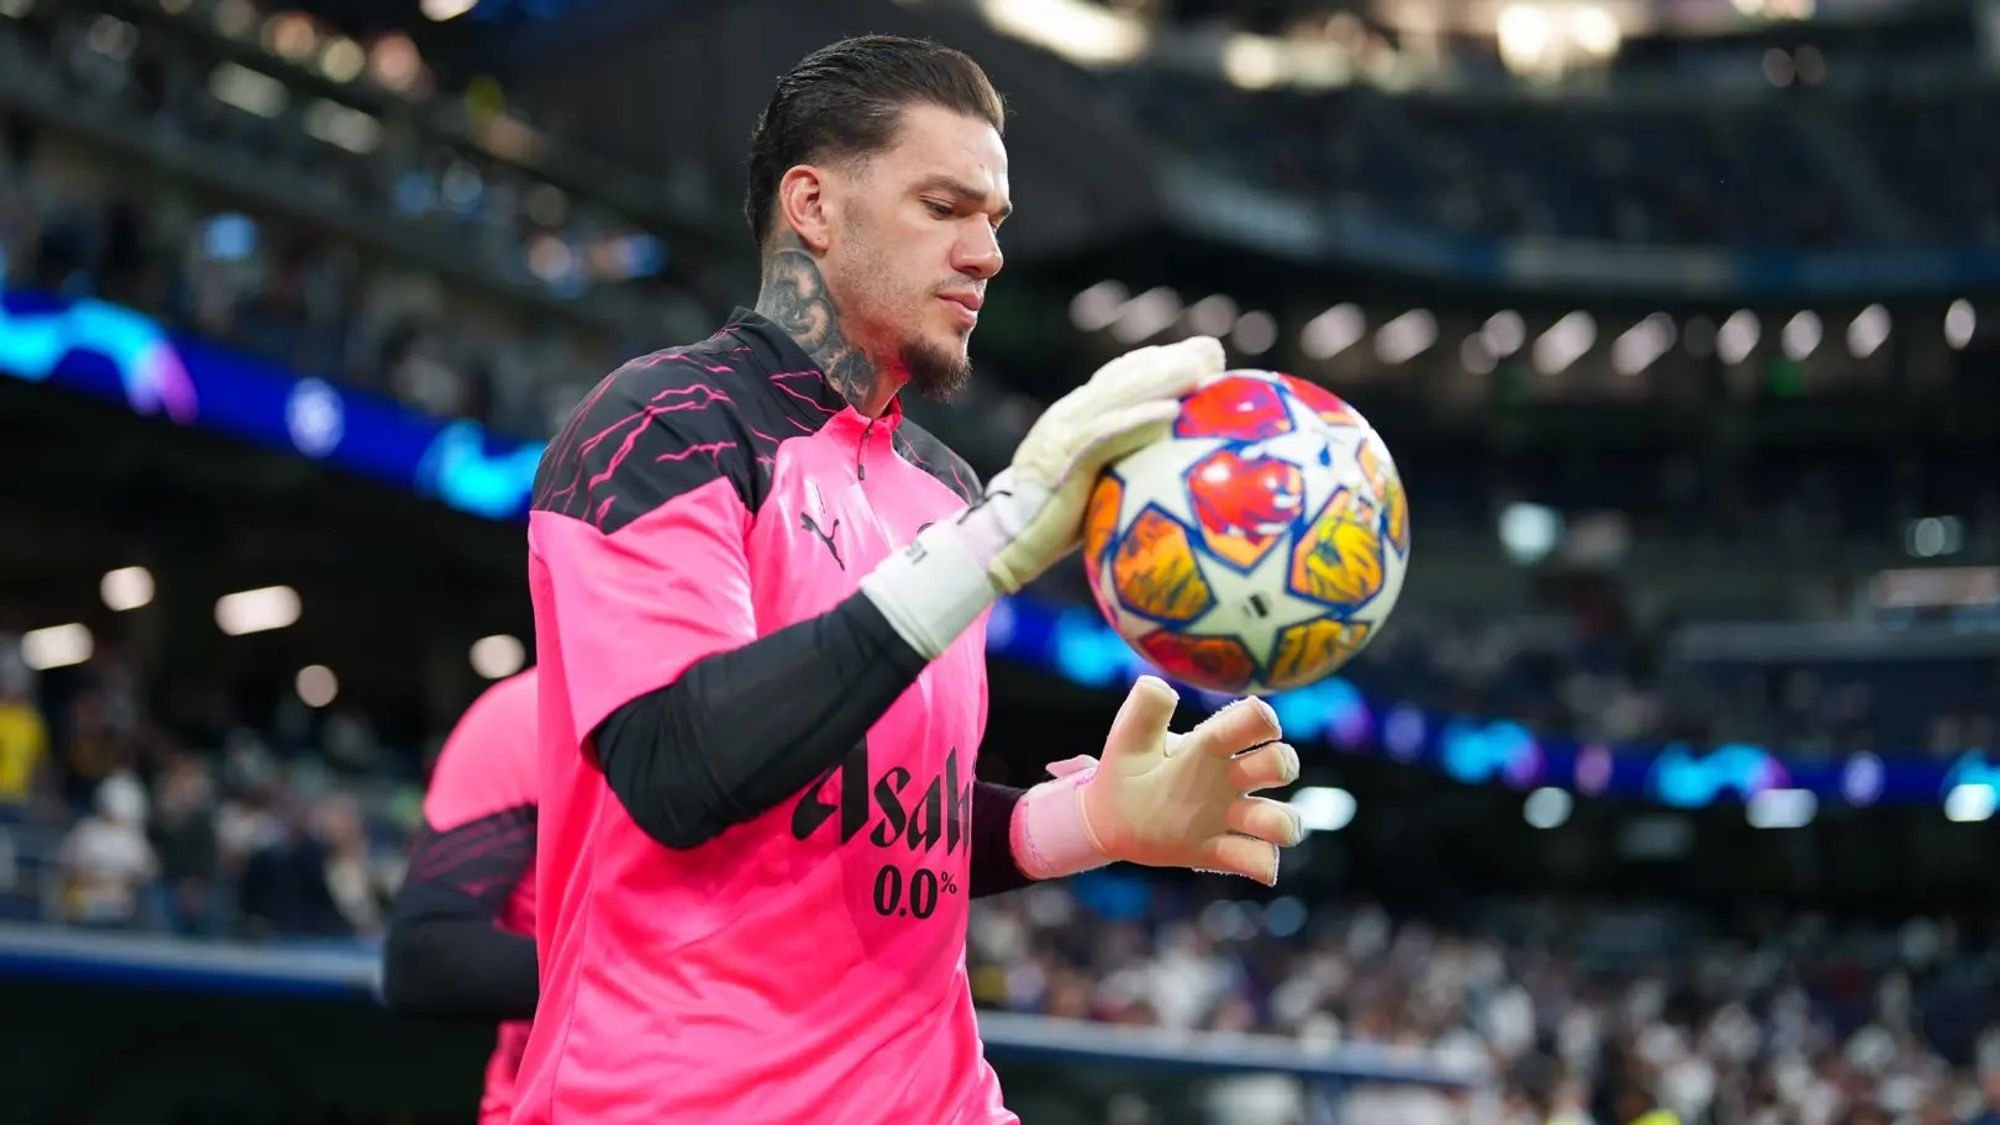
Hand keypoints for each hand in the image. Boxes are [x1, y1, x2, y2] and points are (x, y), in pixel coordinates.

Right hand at [960, 336, 1224, 592]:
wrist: (1006, 540)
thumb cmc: (1052, 522)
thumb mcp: (1089, 481)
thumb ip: (1116, 462)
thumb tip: (1161, 466)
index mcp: (1073, 416)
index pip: (1117, 378)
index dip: (1156, 362)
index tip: (1197, 354)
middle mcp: (1069, 416)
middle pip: (1124, 378)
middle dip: (1169, 361)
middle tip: (1211, 351)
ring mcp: (1065, 435)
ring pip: (1120, 397)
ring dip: (1163, 380)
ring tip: (1202, 369)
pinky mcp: (1066, 461)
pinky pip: (1108, 436)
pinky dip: (1139, 422)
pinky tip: (1171, 414)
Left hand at [1013, 676, 1303, 885]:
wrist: (1109, 819)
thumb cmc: (1125, 771)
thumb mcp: (1129, 739)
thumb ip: (1143, 711)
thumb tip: (1156, 685)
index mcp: (1212, 745)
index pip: (1254, 722)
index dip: (1262, 720)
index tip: (1257, 722)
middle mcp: (1230, 779)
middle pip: (1282, 763)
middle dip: (1282, 764)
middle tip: (1243, 774)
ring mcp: (1230, 818)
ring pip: (1282, 818)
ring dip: (1282, 822)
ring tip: (1248, 824)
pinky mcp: (1221, 852)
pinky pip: (1259, 860)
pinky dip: (1262, 864)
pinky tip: (1245, 861)